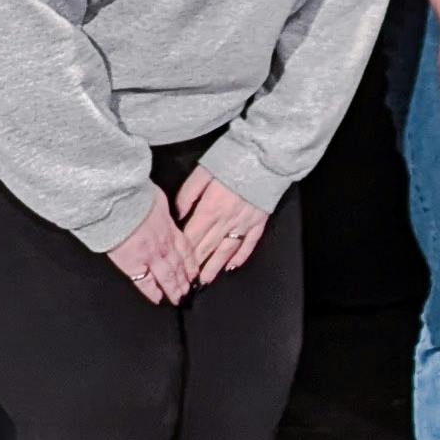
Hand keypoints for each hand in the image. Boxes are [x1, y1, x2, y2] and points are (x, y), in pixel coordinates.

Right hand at [106, 188, 190, 303]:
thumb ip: (161, 210)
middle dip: (186, 279)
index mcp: (169, 228)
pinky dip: (152, 292)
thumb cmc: (134, 197)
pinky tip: (158, 299)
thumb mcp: (157, 199)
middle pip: (179, 265)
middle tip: (190, 290)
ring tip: (179, 297)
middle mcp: (164, 244)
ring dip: (175, 288)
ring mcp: (150, 256)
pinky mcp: (133, 264)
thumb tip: (160, 209)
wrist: (117, 203)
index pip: (185, 248)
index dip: (191, 261)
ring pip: (168, 276)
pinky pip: (145, 282)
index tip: (195, 271)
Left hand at [171, 167, 269, 286]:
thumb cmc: (231, 161)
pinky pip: (249, 243)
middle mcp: (226, 220)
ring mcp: (244, 223)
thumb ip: (187, 195)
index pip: (192, 236)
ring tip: (206, 280)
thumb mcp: (201, 172)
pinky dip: (241, 256)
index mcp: (210, 208)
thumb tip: (179, 215)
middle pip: (207, 247)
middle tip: (186, 282)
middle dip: (195, 266)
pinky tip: (233, 266)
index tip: (175, 265)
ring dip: (215, 266)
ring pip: (227, 250)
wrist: (264, 157)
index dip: (183, 253)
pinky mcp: (259, 221)